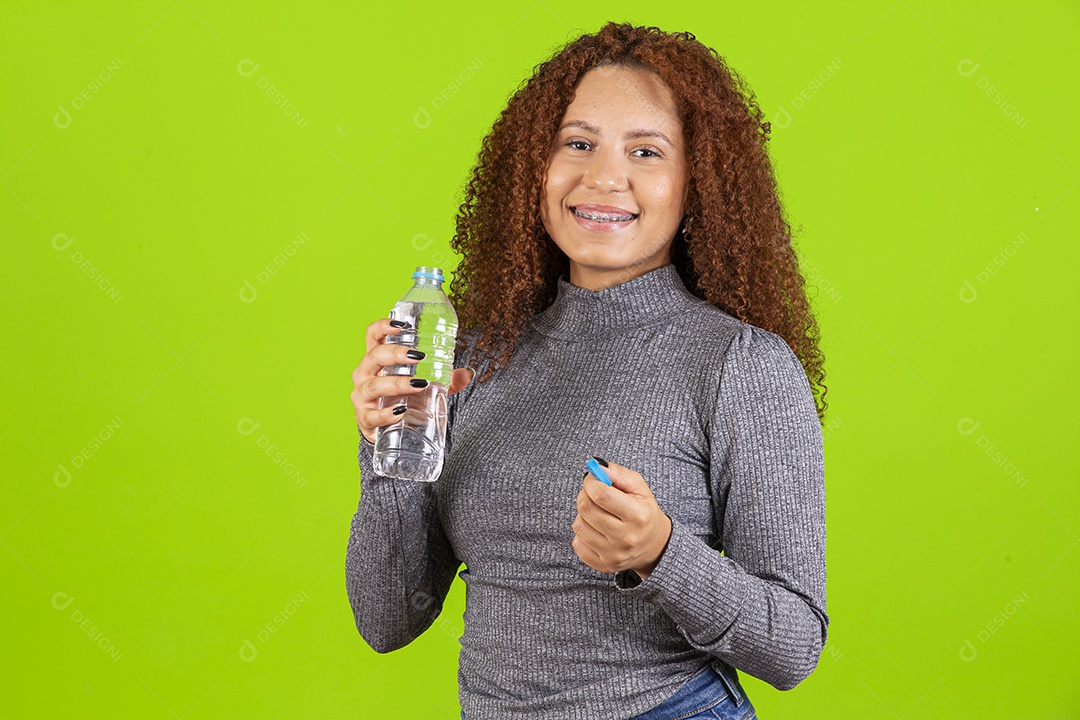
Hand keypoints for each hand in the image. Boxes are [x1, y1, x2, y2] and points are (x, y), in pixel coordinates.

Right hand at [351, 318, 475, 443]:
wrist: (384, 429)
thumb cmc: (399, 398)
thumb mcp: (420, 384)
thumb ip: (444, 378)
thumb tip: (467, 373)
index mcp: (375, 360)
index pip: (373, 336)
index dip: (383, 326)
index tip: (402, 325)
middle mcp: (364, 374)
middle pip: (374, 356)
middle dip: (396, 353)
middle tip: (419, 356)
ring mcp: (362, 396)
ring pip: (374, 385)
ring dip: (397, 383)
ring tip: (419, 384)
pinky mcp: (364, 418)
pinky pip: (373, 415)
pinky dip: (387, 413)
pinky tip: (401, 412)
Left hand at [571, 459, 672, 579]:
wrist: (654, 546)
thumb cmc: (643, 511)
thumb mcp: (639, 487)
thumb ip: (618, 473)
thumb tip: (596, 467)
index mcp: (638, 516)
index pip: (601, 495)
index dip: (591, 482)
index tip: (592, 479)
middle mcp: (626, 538)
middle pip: (586, 509)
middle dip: (584, 495)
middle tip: (592, 494)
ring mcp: (614, 554)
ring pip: (579, 525)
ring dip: (583, 515)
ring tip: (597, 513)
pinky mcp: (603, 565)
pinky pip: (577, 543)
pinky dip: (582, 533)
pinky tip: (596, 530)